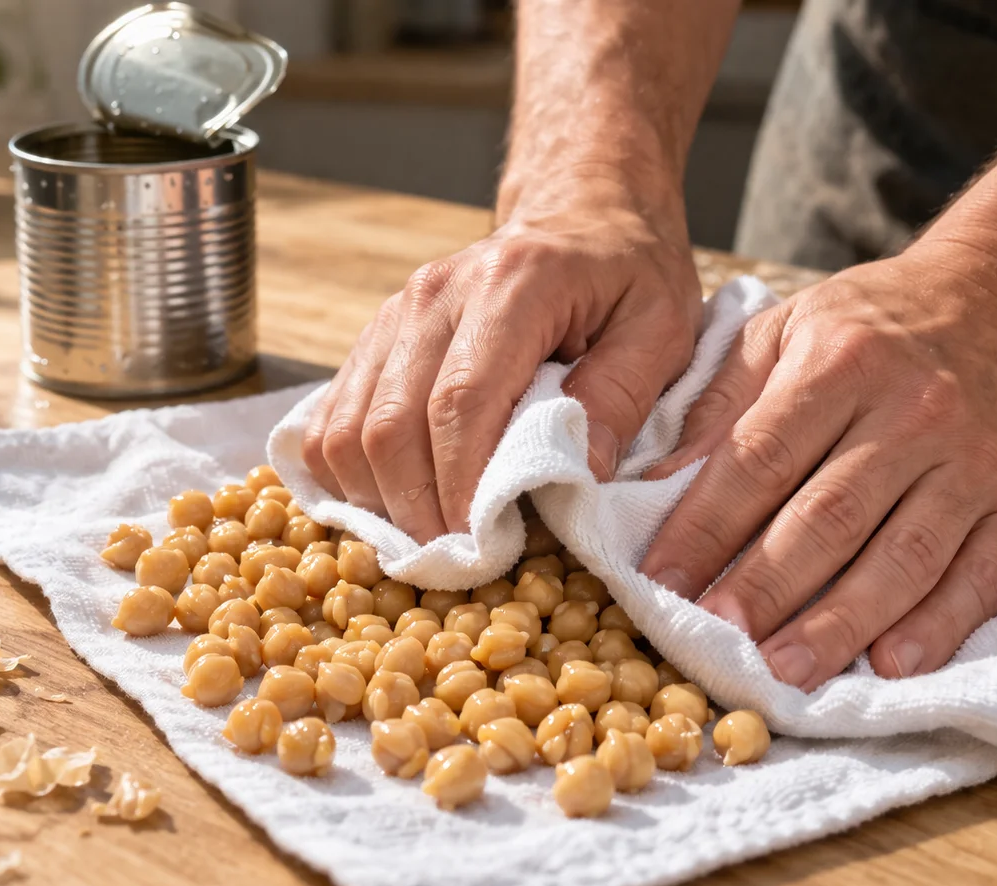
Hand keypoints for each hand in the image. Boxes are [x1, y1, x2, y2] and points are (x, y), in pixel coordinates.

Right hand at [302, 180, 702, 539]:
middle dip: (414, 509)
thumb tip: (576, 475)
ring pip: (346, 425)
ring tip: (424, 542)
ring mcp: (396, 311)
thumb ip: (623, 395)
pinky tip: (391, 506)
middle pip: (389, 424)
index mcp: (513, 287)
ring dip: (375, 499)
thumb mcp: (662, 326)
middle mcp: (436, 294)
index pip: (460, 403)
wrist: (582, 211)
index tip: (479, 546)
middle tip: (453, 564)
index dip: (458, 486)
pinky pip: (334, 415)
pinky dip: (350, 473)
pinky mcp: (378, 333)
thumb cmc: (628, 271)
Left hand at [638, 251, 996, 689]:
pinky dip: (938, 625)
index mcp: (841, 362)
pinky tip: (891, 664)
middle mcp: (913, 411)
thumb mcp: (793, 326)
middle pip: (827, 517)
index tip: (659, 583)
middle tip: (714, 641)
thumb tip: (654, 481)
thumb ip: (722, 401)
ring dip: (840, 623)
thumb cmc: (883, 322)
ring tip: (786, 673)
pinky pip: (981, 575)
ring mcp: (976, 461)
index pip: (759, 459)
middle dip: (764, 588)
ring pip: (901, 556)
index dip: (704, 527)